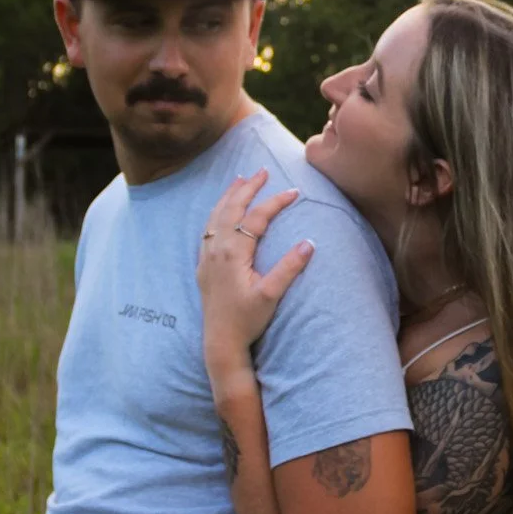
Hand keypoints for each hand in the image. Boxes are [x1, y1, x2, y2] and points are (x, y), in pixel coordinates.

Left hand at [198, 171, 314, 367]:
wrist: (220, 342)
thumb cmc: (247, 320)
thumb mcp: (271, 295)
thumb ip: (289, 268)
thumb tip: (309, 243)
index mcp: (233, 253)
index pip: (256, 218)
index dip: (276, 202)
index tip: (295, 192)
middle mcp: (216, 249)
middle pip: (231, 208)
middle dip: (248, 188)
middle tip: (263, 171)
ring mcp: (207, 257)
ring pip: (216, 216)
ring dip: (229, 196)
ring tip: (240, 180)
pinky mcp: (203, 266)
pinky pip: (208, 229)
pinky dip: (217, 213)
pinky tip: (222, 212)